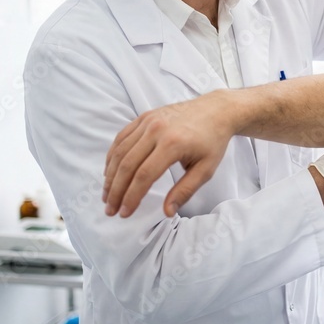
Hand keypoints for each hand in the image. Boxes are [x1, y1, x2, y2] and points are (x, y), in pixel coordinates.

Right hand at [103, 90, 236, 217]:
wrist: (216, 110)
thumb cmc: (213, 141)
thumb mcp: (206, 169)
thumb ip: (186, 191)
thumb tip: (167, 212)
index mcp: (173, 144)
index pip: (144, 176)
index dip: (132, 197)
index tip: (125, 213)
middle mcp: (157, 130)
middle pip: (128, 165)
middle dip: (116, 191)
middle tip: (110, 210)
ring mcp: (148, 121)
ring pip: (120, 151)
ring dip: (110, 176)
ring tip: (107, 196)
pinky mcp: (144, 116)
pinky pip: (121, 137)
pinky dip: (112, 156)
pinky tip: (110, 173)